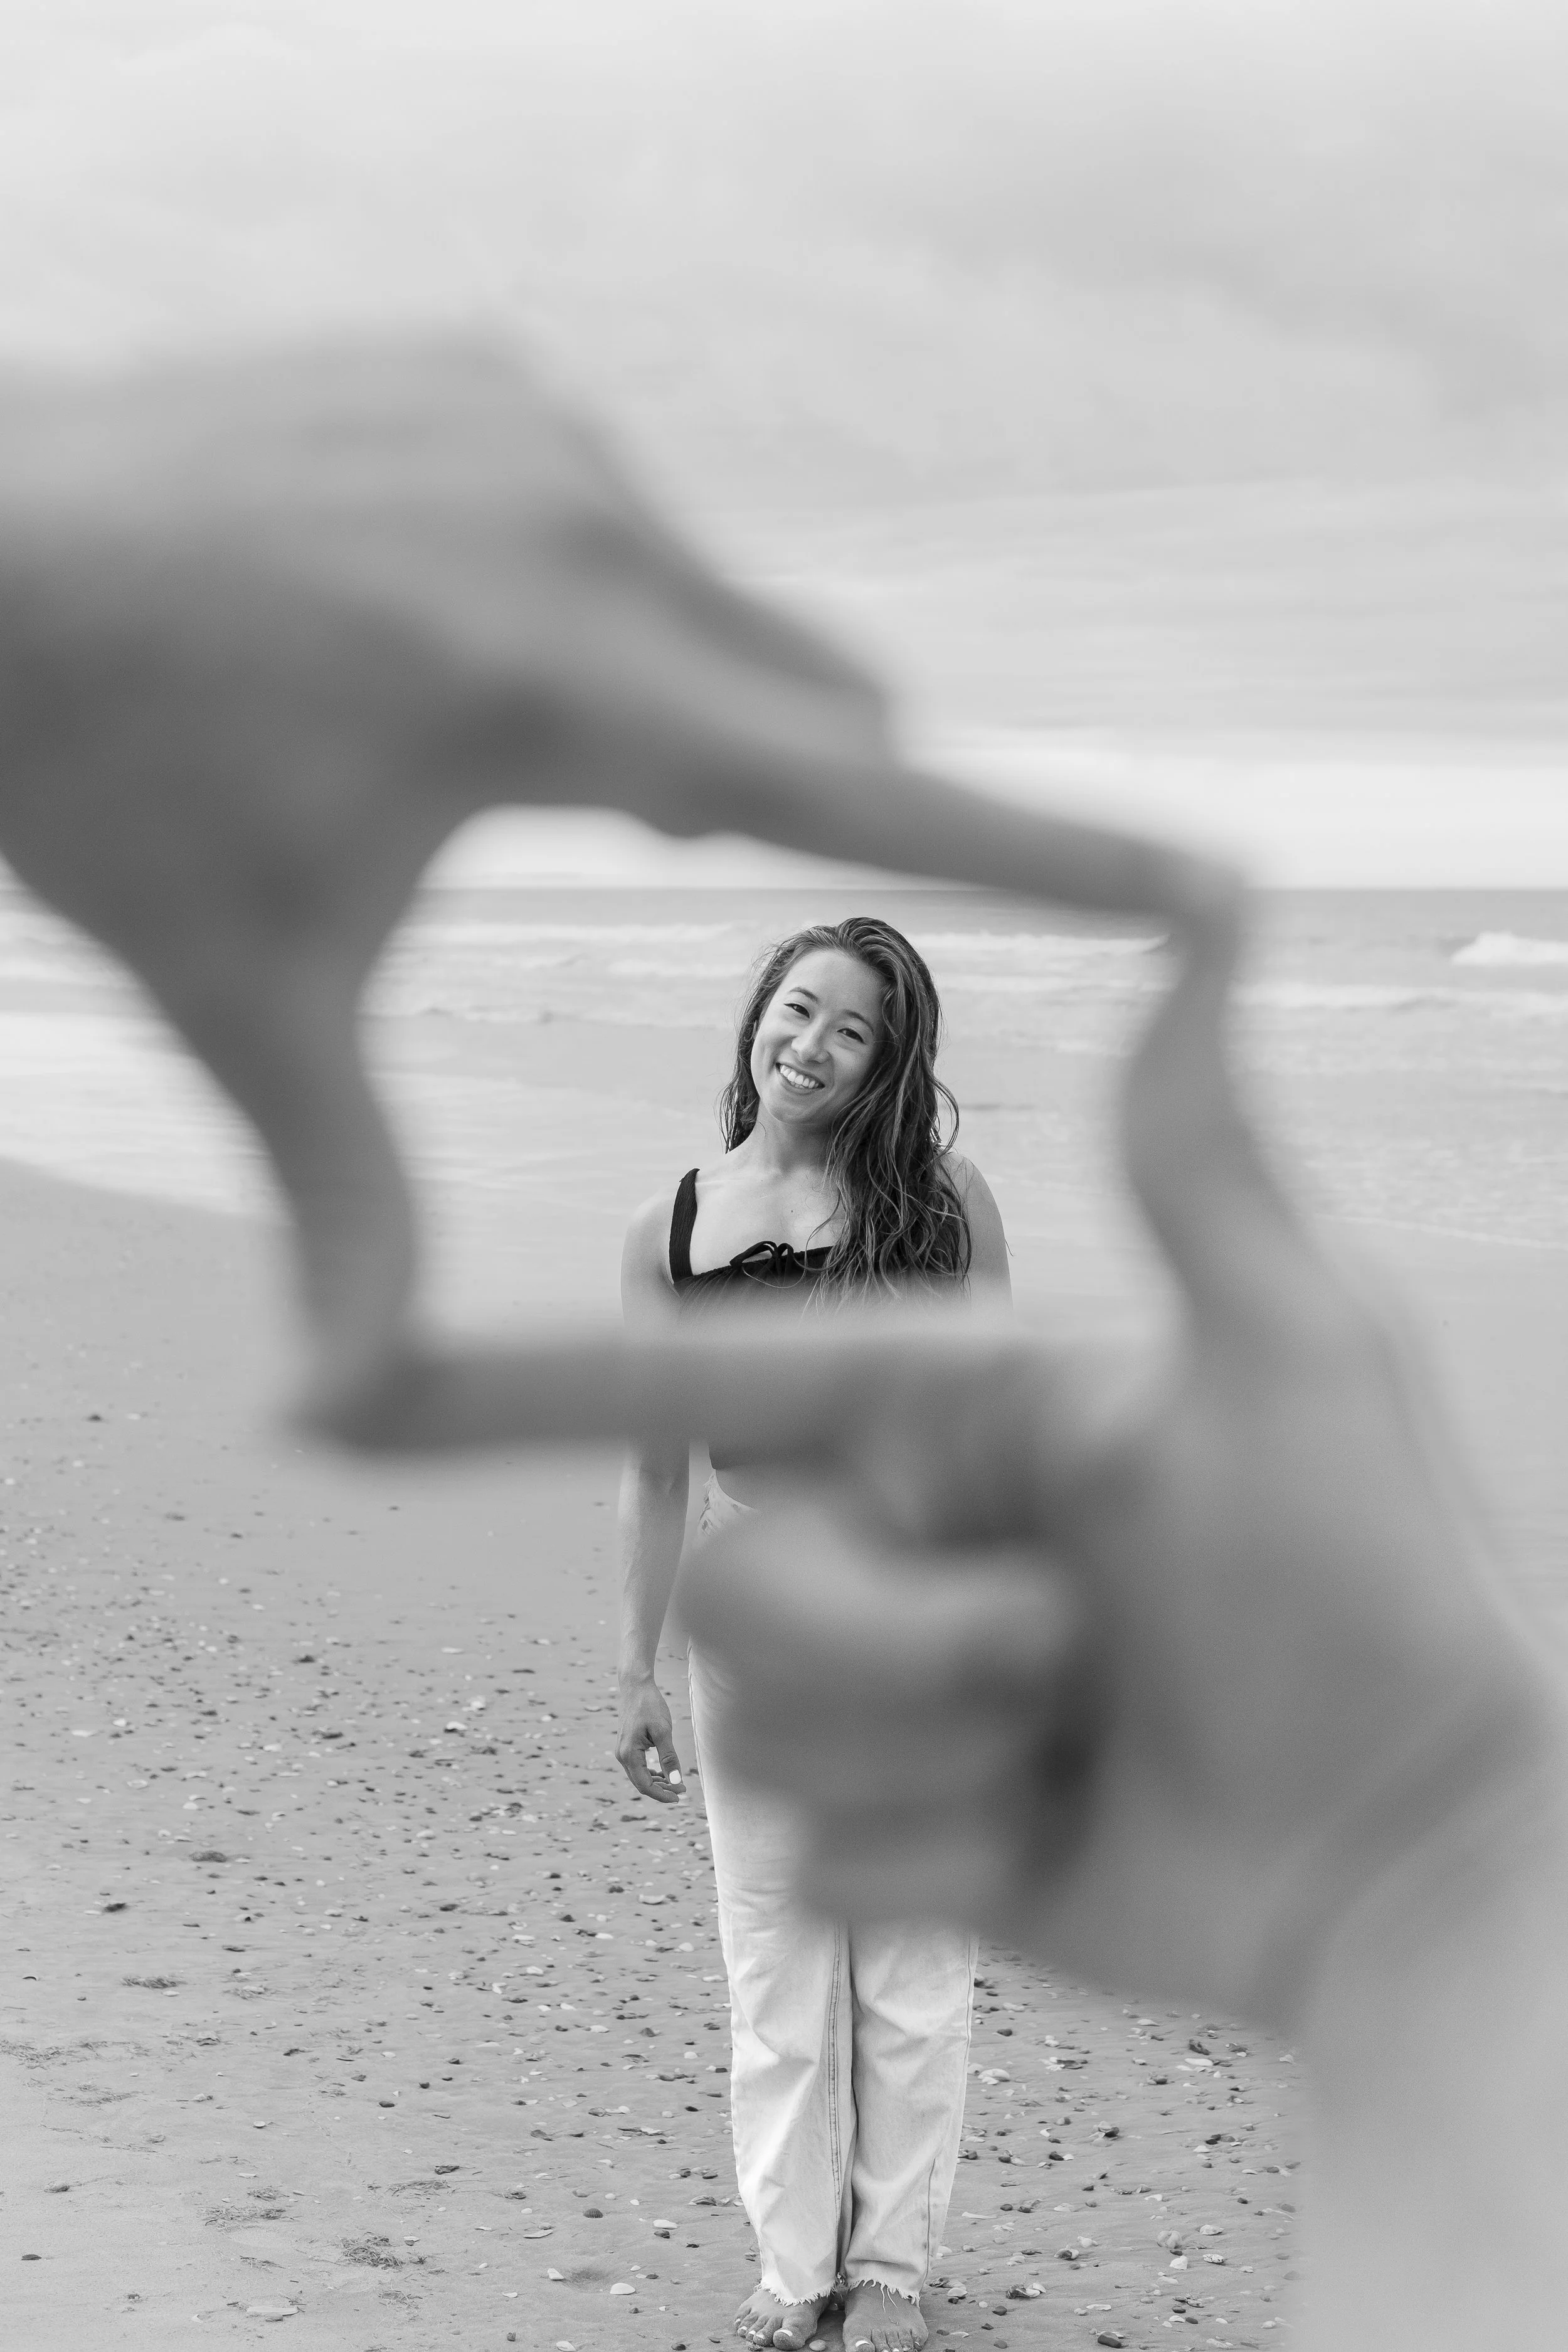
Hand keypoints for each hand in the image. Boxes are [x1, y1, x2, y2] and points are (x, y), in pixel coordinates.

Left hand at [0, 335, 1224, 1425]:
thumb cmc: (99, 778)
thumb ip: (348, 1207)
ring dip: (654, 696)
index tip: (1211, 884)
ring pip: (713, 610)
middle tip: (619, 831)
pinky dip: (580, 594)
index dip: (1055, 860)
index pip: (860, 798)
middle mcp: (584, 529)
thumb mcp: (251, 1004)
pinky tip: (416, 629)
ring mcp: (538, 426)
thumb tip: (350, 1410)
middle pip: (812, 703)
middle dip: (777, 790)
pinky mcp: (491, 376)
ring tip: (461, 727)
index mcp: (554, 691)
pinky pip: (619, 519)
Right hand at [385, 897, 1561, 2041]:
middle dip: (894, 1640)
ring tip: (1080, 1741)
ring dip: (939, 1760)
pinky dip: (951, 1870)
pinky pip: (818, 1873)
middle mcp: (900, 1543)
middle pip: (729, 1590)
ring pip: (759, 1741)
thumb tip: (1208, 914)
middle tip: (1066, 1650)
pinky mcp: (901, 1846)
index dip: (520, 1391)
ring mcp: (894, 1705)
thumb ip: (1199, 1158)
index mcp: (950, 1417)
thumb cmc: (1386, 1595)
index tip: (345, 1394)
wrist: (1419, 1864)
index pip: (703, 1384)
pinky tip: (1064, 1839)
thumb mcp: (1298, 1353)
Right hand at [615, 1676, 685, 1804]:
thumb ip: (669, 1758)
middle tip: (682, 1789)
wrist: (635, 1686)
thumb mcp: (663, 1731)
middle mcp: (622, 1756)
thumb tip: (675, 1781)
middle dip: (662, 1789)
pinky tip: (663, 1772)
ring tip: (676, 1782)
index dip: (662, 1795)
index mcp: (629, 1754)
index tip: (679, 1797)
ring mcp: (622, 1751)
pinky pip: (637, 1766)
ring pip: (639, 1776)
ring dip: (657, 1782)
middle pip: (641, 1783)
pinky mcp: (626, 1746)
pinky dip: (650, 1772)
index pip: (645, 1785)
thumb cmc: (649, 1706)